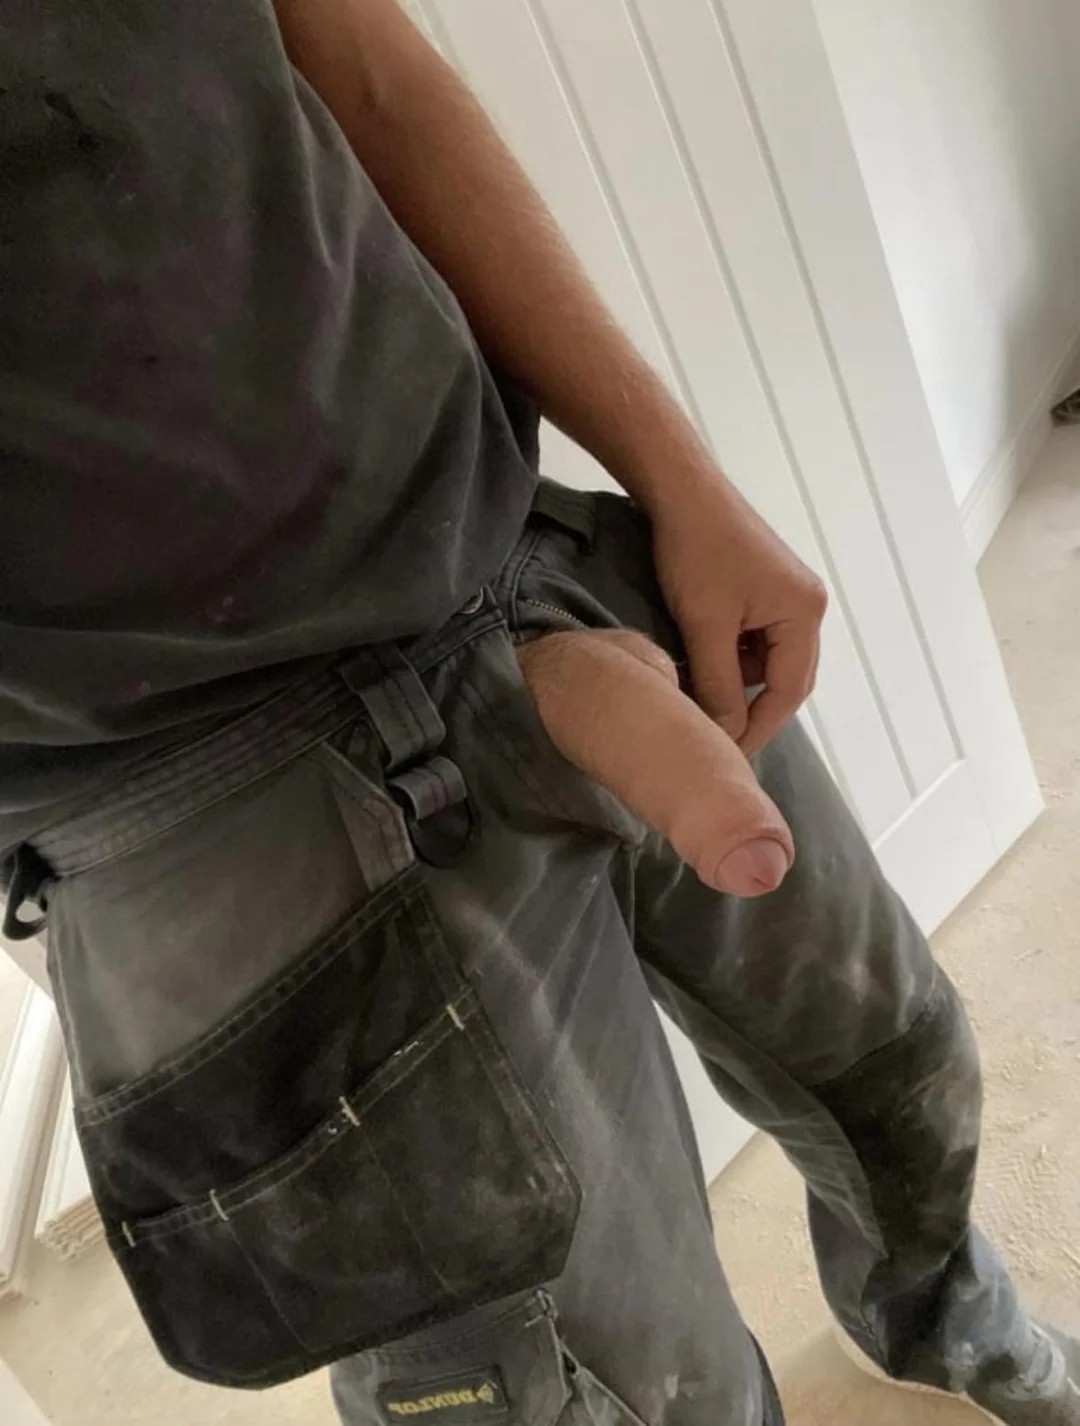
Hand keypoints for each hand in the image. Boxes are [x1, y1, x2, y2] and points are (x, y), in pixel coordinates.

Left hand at [651, 472, 826, 757]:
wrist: (681, 490)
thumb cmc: (695, 553)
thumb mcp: (705, 626)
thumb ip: (719, 685)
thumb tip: (725, 736)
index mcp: (804, 614)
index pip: (789, 691)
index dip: (758, 728)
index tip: (728, 755)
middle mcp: (806, 606)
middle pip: (787, 679)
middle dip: (753, 710)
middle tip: (719, 741)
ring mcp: (788, 596)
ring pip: (768, 661)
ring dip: (739, 684)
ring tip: (704, 704)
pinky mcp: (766, 589)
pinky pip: (757, 639)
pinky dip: (733, 659)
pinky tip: (703, 667)